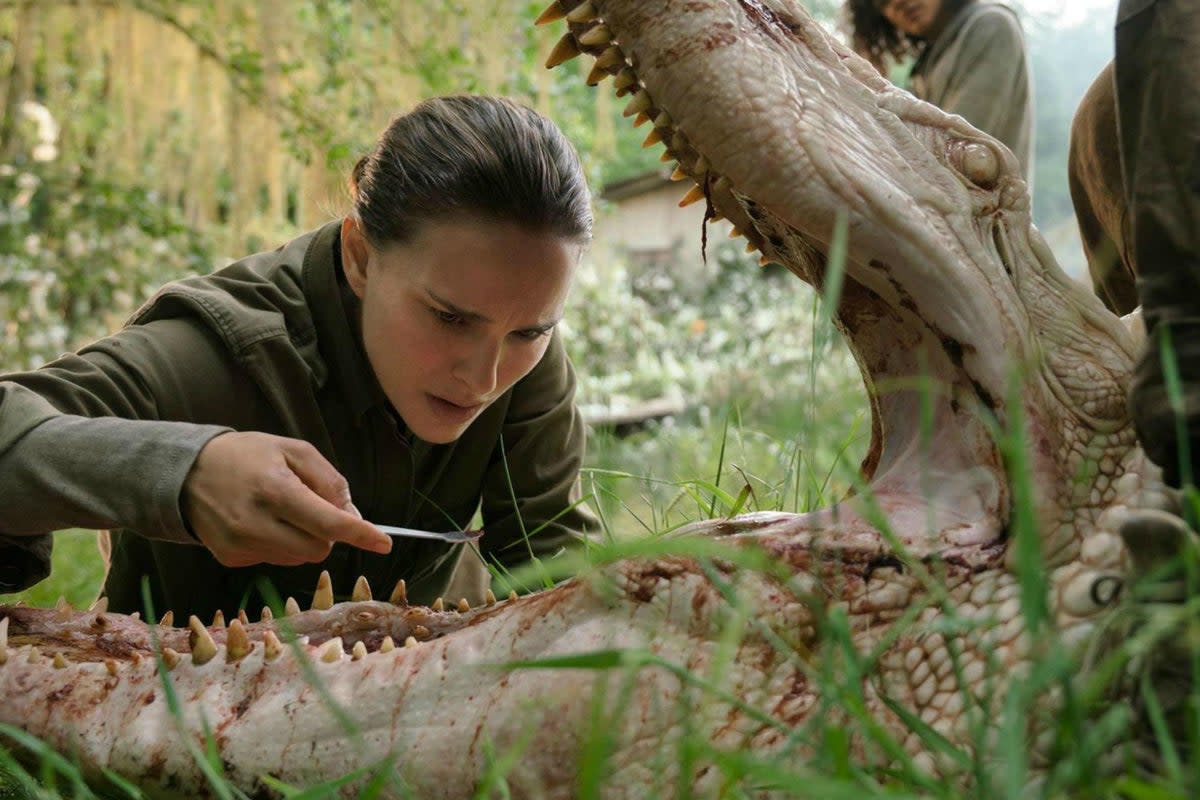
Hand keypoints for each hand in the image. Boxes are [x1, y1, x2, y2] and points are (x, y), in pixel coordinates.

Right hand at [181, 431, 391, 566]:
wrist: (185, 472)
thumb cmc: (247, 455)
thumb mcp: (292, 450)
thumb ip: (328, 480)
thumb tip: (352, 515)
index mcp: (274, 490)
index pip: (328, 522)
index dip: (360, 534)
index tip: (384, 542)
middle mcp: (255, 523)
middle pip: (319, 548)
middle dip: (328, 532)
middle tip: (312, 506)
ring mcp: (240, 545)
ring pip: (299, 558)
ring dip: (304, 539)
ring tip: (281, 511)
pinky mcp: (230, 558)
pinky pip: (276, 560)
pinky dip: (281, 545)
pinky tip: (261, 522)